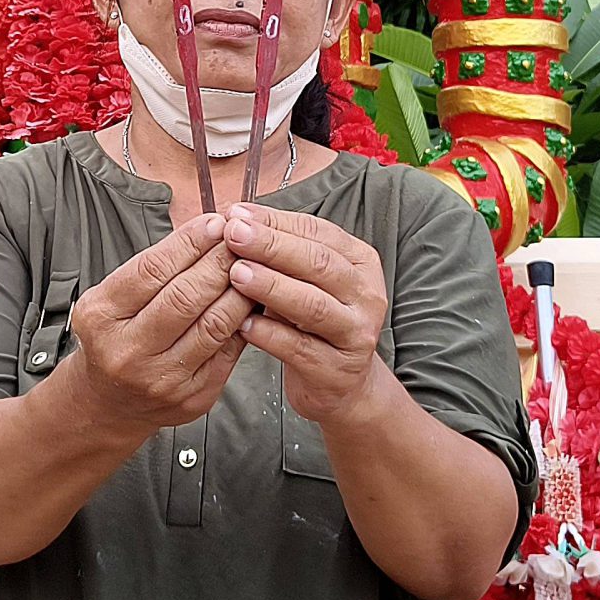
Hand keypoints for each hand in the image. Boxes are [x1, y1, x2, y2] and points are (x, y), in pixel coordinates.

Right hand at [61, 213, 255, 430]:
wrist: (109, 402)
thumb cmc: (115, 338)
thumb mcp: (112, 298)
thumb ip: (154, 269)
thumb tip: (208, 231)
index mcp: (101, 317)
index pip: (151, 270)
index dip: (189, 242)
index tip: (215, 223)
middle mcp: (128, 351)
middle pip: (185, 297)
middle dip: (219, 262)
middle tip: (241, 239)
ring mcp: (162, 378)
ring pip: (214, 324)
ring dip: (239, 290)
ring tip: (252, 267)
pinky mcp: (192, 396)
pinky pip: (227, 351)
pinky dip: (243, 321)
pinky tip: (251, 302)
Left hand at [220, 202, 390, 424]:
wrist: (341, 385)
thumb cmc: (314, 323)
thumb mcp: (306, 281)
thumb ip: (279, 252)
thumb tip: (235, 217)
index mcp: (360, 262)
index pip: (317, 232)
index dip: (275, 221)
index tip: (237, 214)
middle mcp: (365, 295)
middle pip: (318, 263)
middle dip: (271, 246)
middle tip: (234, 235)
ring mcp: (355, 334)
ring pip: (312, 305)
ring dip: (271, 286)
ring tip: (236, 274)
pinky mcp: (336, 370)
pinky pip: (299, 349)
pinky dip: (269, 334)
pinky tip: (242, 324)